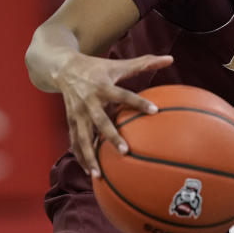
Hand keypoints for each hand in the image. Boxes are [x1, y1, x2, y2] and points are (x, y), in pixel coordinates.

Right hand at [52, 53, 173, 176]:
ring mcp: (77, 114)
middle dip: (111, 137)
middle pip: (100, 122)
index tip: (154, 110)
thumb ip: (145, 63)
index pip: (124, 95)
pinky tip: (89, 172)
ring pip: (82, 137)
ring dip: (89, 156)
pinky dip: (80, 156)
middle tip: (125, 152)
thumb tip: (171, 58)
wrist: (62, 68)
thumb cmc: (97, 67)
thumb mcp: (119, 64)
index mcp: (103, 87)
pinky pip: (74, 142)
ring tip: (99, 174)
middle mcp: (89, 102)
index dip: (138, 102)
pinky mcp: (70, 122)